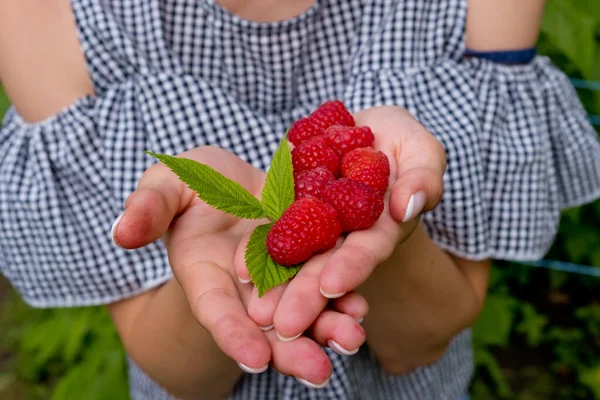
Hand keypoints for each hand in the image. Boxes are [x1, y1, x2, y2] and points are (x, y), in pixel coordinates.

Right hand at [113, 146, 368, 386]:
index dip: (232, 334)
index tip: (252, 359)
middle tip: (317, 372)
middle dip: (290, 349)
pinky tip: (360, 310)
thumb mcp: (168, 186)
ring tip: (350, 342)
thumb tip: (121, 234)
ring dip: (327, 328)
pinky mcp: (308, 256)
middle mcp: (245, 284)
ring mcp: (280, 273)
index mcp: (206, 273)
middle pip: (266, 324)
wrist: (235, 178)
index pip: (216, 310)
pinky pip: (327, 282)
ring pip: (302, 309)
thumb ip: (149, 209)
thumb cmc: (194, 183)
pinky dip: (343, 297)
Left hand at [234, 106, 445, 344]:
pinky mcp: (286, 209)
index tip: (332, 286)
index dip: (353, 267)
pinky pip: (270, 231)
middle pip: (325, 267)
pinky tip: (239, 272)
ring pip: (293, 260)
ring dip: (278, 288)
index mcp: (379, 228)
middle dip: (307, 296)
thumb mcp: (419, 148)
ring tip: (258, 315)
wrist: (358, 127)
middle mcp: (343, 236)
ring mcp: (312, 225)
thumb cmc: (398, 137)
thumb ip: (423, 176)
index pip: (367, 251)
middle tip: (284, 325)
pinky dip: (257, 252)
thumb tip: (407, 206)